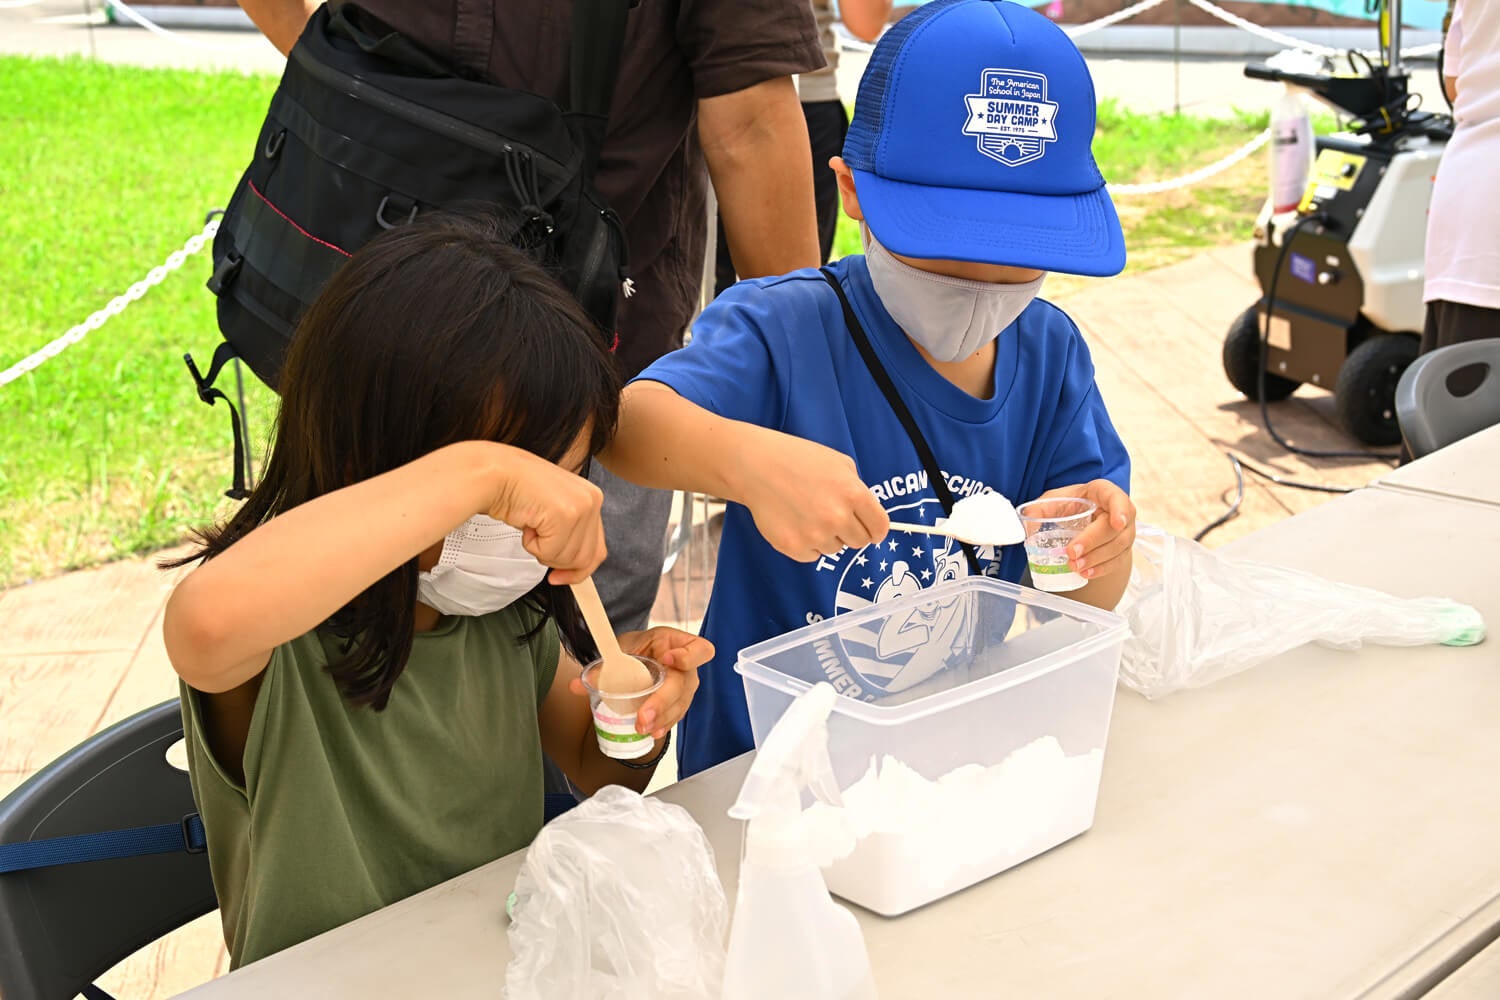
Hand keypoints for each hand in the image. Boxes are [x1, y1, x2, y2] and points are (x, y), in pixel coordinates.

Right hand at [484, 445, 606, 584]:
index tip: (559, 577)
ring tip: (532, 526)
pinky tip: (527, 524)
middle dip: (556, 560)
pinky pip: (551, 552)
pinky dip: (532, 546)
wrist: (494, 474)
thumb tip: (577, 568)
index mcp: (592, 498)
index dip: (578, 570)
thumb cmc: (516, 490)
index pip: (597, 549)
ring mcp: (581, 506)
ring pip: (568, 558)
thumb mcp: (553, 512)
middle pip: (584, 558)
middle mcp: (592, 500)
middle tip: (538, 543)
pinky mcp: (566, 514)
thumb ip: (571, 534)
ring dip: (542, 551)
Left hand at [570, 628, 714, 740]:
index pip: (699, 649)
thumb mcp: (620, 649)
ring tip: (642, 729)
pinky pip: (675, 715)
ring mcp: (684, 686)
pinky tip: (651, 733)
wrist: (636, 659)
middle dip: (663, 702)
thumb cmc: (635, 649)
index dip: (687, 656)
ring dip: (662, 718)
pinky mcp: (678, 703)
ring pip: (681, 704)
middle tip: (643, 716)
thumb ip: (601, 667)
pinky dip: (663, 724)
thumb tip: (577, 685)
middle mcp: (686, 666)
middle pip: (684, 684)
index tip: (666, 659)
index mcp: (675, 642)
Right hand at [733, 425, 888, 561]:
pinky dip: (806, 543)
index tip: (872, 532)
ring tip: (807, 513)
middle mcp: (838, 517)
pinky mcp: (794, 547)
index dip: (876, 530)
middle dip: (850, 531)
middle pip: (859, 542)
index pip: (879, 528)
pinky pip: (812, 555)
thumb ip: (857, 489)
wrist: (756, 466)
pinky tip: (795, 522)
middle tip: (832, 517)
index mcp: (854, 494)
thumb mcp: (839, 463)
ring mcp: (815, 535)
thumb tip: (866, 513)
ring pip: (834, 549)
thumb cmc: (797, 459)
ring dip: (826, 536)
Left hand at [1037, 479, 1135, 582]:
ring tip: (1074, 566)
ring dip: (1096, 559)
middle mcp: (1120, 511)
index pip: (1117, 497)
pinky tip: (1086, 573)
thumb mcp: (1051, 501)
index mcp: (1102, 492)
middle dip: (1093, 542)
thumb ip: (1037, 510)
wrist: (1080, 517)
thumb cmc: (1068, 505)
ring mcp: (1124, 532)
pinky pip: (1116, 562)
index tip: (1117, 523)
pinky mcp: (1121, 550)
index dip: (1119, 509)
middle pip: (1115, 528)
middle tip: (1072, 553)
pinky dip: (1101, 569)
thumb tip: (1027, 526)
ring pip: (1118, 547)